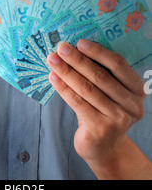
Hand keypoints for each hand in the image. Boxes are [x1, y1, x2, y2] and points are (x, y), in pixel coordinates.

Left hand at [47, 40, 149, 178]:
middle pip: (100, 76)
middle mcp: (131, 105)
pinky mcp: (100, 129)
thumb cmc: (103, 111)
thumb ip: (101, 73)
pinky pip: (77, 102)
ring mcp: (118, 119)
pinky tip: (53, 77)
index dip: (98, 52)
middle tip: (61, 47)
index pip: (118, 65)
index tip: (79, 42)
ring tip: (52, 60)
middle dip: (77, 59)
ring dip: (66, 71)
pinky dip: (63, 88)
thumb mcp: (110, 92)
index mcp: (137, 89)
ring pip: (87, 88)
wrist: (103, 147)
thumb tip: (74, 48)